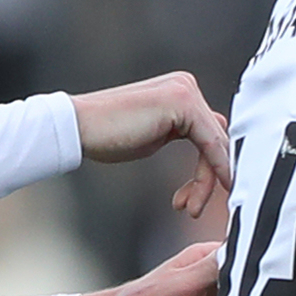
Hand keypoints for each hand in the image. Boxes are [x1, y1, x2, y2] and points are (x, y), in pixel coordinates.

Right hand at [72, 73, 234, 225]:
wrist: (78, 127)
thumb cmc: (106, 135)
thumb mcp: (152, 135)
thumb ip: (177, 134)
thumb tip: (207, 153)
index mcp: (180, 91)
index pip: (210, 133)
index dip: (211, 168)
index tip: (199, 197)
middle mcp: (186, 86)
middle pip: (216, 139)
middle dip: (208, 179)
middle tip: (194, 209)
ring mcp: (186, 91)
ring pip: (216, 144)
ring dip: (206, 182)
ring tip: (191, 209)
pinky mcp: (184, 102)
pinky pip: (212, 142)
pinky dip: (216, 169)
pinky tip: (208, 192)